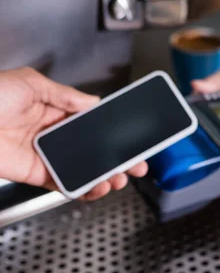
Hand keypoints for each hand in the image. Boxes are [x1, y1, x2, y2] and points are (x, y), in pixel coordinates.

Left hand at [0, 68, 147, 199]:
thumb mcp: (31, 83)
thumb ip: (66, 96)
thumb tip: (94, 102)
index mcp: (52, 109)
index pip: (90, 122)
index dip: (112, 131)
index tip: (131, 137)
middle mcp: (51, 133)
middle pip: (92, 149)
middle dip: (116, 158)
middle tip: (136, 164)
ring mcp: (45, 156)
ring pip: (82, 169)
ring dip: (104, 176)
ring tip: (119, 178)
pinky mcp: (36, 174)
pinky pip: (64, 184)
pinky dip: (82, 189)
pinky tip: (97, 187)